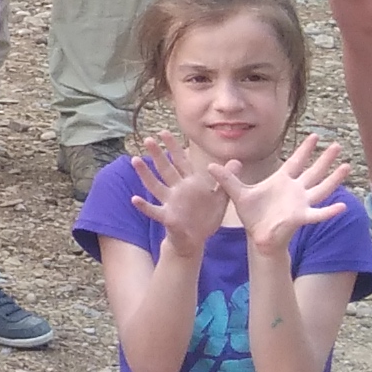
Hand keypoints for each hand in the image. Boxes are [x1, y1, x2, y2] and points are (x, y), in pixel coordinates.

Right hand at [125, 132, 234, 250]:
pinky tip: (134, 199)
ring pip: (155, 186)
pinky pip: (154, 211)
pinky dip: (144, 206)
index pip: (181, 161)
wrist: (197, 239)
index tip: (163, 132)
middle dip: (157, 155)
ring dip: (145, 174)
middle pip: (166, 169)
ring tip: (136, 160)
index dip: (173, 147)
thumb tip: (237, 161)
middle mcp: (177, 190)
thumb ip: (226, 179)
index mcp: (190, 183)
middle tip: (148, 140)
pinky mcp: (167, 217)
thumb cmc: (206, 216)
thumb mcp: (220, 197)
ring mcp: (170, 202)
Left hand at [213, 134, 354, 251]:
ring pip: (321, 188)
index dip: (305, 149)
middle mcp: (295, 190)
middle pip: (313, 171)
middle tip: (337, 145)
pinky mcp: (301, 217)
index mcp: (282, 181)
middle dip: (325, 159)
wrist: (256, 235)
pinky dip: (330, 211)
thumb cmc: (251, 214)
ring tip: (346, 166)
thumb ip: (227, 178)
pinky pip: (318, 214)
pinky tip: (342, 206)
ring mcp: (301, 203)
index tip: (315, 136)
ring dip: (334, 179)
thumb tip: (210, 165)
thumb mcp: (237, 193)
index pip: (296, 161)